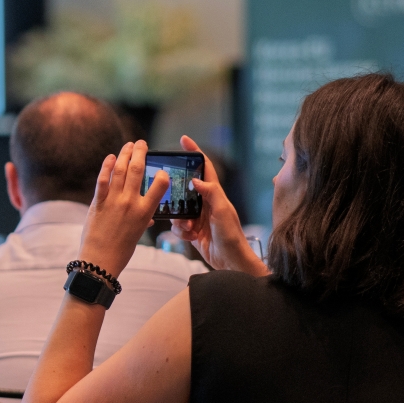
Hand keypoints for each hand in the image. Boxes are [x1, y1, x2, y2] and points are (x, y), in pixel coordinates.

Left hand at [76, 140, 166, 277]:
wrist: (100, 260)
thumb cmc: (121, 250)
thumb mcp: (138, 234)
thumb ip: (143, 220)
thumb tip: (148, 216)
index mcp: (145, 212)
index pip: (160, 186)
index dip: (162, 174)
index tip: (162, 168)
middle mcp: (130, 203)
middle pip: (137, 171)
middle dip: (140, 153)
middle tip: (142, 143)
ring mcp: (113, 201)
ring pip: (121, 171)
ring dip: (125, 154)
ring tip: (128, 145)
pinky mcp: (98, 202)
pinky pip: (103, 180)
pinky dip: (107, 166)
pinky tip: (111, 157)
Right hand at [170, 136, 266, 275]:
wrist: (231, 262)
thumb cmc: (231, 236)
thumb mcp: (222, 212)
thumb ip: (211, 193)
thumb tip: (195, 179)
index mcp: (215, 194)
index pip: (204, 168)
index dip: (195, 153)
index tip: (184, 140)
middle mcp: (206, 203)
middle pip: (185, 189)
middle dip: (177, 196)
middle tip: (172, 200)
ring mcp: (198, 217)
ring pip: (178, 210)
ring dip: (179, 220)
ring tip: (189, 228)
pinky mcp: (192, 231)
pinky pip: (178, 226)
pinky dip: (180, 232)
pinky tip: (190, 237)